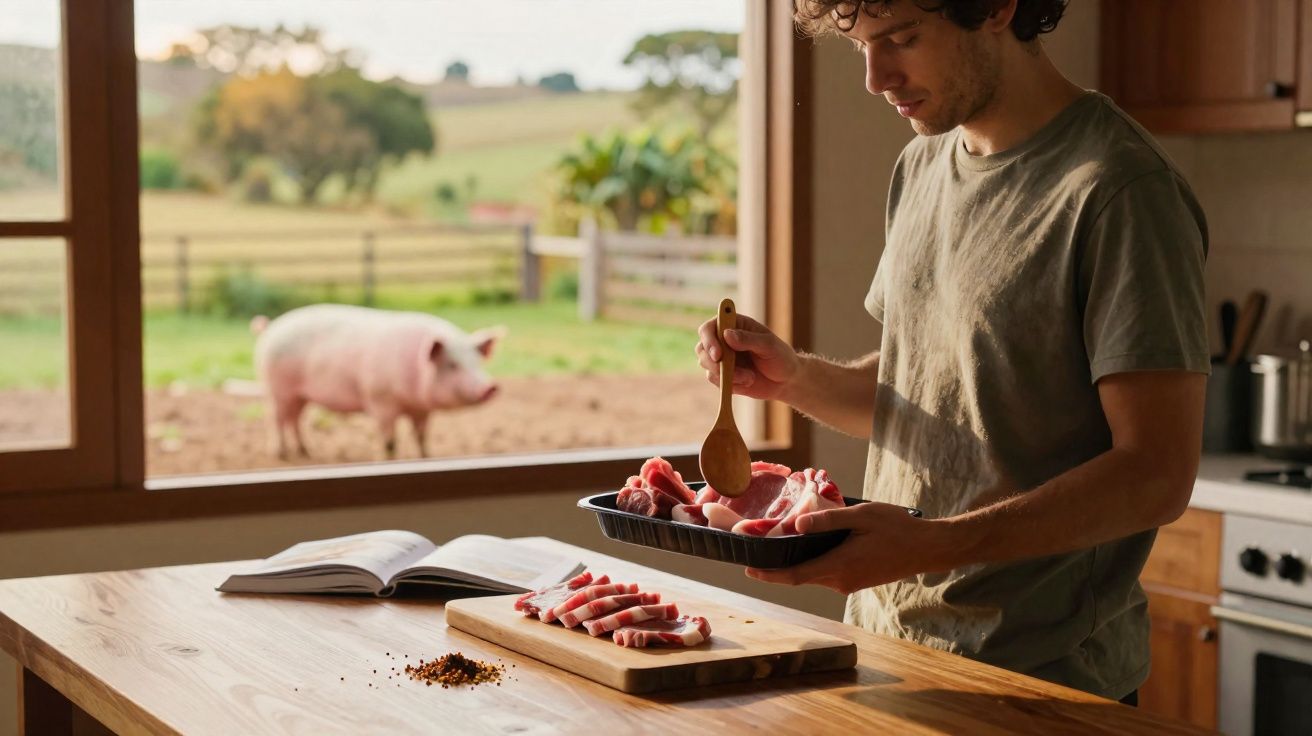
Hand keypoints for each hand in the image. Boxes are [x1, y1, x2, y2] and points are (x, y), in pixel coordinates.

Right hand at [695, 312, 800, 400]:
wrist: (786, 381)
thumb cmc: (780, 357)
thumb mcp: (769, 346)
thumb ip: (748, 339)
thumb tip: (726, 335)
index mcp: (734, 325)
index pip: (709, 328)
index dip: (709, 340)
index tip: (718, 354)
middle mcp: (723, 340)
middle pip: (702, 348)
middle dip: (712, 362)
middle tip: (728, 372)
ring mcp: (721, 358)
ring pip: (706, 365)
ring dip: (726, 375)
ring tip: (750, 377)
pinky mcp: (722, 375)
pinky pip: (715, 380)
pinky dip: (730, 384)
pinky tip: (748, 382)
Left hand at [745, 502, 959, 593]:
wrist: (927, 548)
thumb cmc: (897, 528)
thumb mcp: (861, 516)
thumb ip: (828, 521)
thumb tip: (797, 525)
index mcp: (839, 566)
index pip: (794, 576)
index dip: (768, 574)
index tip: (747, 568)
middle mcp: (841, 581)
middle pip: (800, 576)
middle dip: (776, 566)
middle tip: (756, 549)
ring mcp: (849, 583)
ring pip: (814, 574)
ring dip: (796, 562)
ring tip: (778, 541)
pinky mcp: (856, 580)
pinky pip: (827, 572)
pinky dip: (813, 561)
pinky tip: (809, 544)